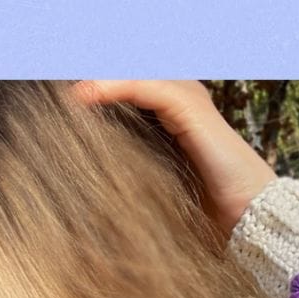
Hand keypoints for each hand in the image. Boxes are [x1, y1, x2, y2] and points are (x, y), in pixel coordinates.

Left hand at [74, 79, 276, 236]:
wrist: (248, 221)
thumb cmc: (206, 219)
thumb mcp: (157, 197)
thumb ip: (130, 187)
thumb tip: (85, 206)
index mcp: (172, 121)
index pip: (126, 95)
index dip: (95, 94)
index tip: (57, 108)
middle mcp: (181, 104)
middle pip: (127, 79)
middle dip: (90, 82)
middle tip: (50, 94)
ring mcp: (188, 102)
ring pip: (134, 76)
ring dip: (96, 80)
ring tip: (61, 94)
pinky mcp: (191, 109)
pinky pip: (145, 86)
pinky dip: (113, 86)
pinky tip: (84, 96)